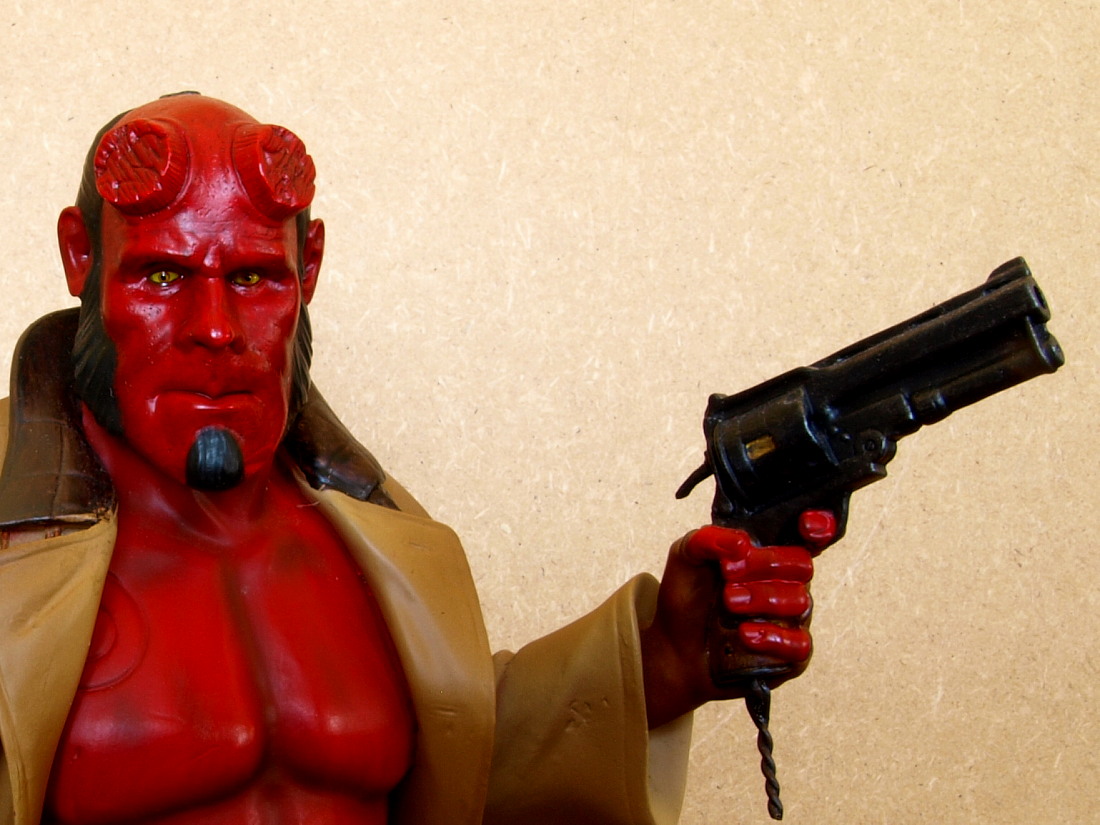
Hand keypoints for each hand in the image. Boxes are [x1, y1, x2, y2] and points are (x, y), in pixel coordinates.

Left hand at [640, 511, 835, 727]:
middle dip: (766, 564)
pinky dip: (773, 637)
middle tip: (728, 573)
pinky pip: (799, 644)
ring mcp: (791, 618)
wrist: (674, 647)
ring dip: (761, 599)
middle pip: (802, 564)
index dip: (819, 525)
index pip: (807, 535)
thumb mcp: (686, 558)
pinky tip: (744, 633)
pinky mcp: (790, 654)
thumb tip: (741, 542)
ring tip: (728, 602)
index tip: (806, 523)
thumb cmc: (687, 597)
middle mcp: (785, 582)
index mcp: (768, 553)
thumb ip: (708, 540)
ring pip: (800, 601)